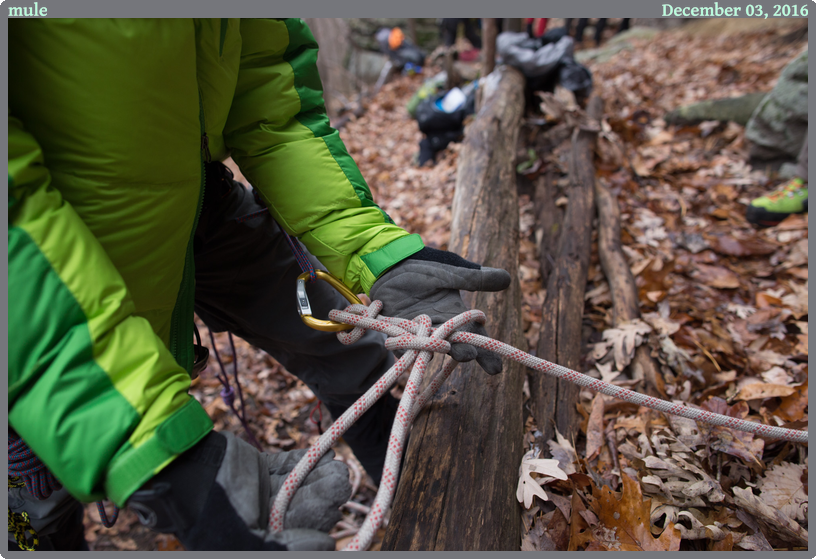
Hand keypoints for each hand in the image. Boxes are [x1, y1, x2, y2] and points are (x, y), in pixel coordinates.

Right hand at [127, 431, 350, 550]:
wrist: (183, 470)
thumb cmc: (209, 512)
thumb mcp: (244, 543)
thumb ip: (284, 548)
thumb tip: (328, 545)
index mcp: (260, 539)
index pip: (300, 533)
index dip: (319, 522)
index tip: (336, 509)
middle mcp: (264, 518)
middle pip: (304, 508)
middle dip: (324, 496)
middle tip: (343, 481)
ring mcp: (262, 491)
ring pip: (301, 485)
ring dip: (320, 477)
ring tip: (338, 468)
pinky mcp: (260, 466)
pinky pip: (289, 464)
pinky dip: (307, 460)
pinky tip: (324, 455)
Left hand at [370, 247, 510, 373]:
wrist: (392, 265)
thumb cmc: (424, 269)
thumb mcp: (452, 272)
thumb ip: (476, 278)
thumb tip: (508, 278)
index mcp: (456, 316)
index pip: (475, 337)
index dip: (486, 353)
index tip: (496, 368)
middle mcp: (440, 328)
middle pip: (454, 346)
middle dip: (463, 352)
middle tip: (469, 354)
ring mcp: (418, 332)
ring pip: (430, 348)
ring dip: (435, 350)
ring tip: (443, 350)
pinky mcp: (397, 332)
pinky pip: (403, 345)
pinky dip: (406, 348)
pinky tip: (412, 350)